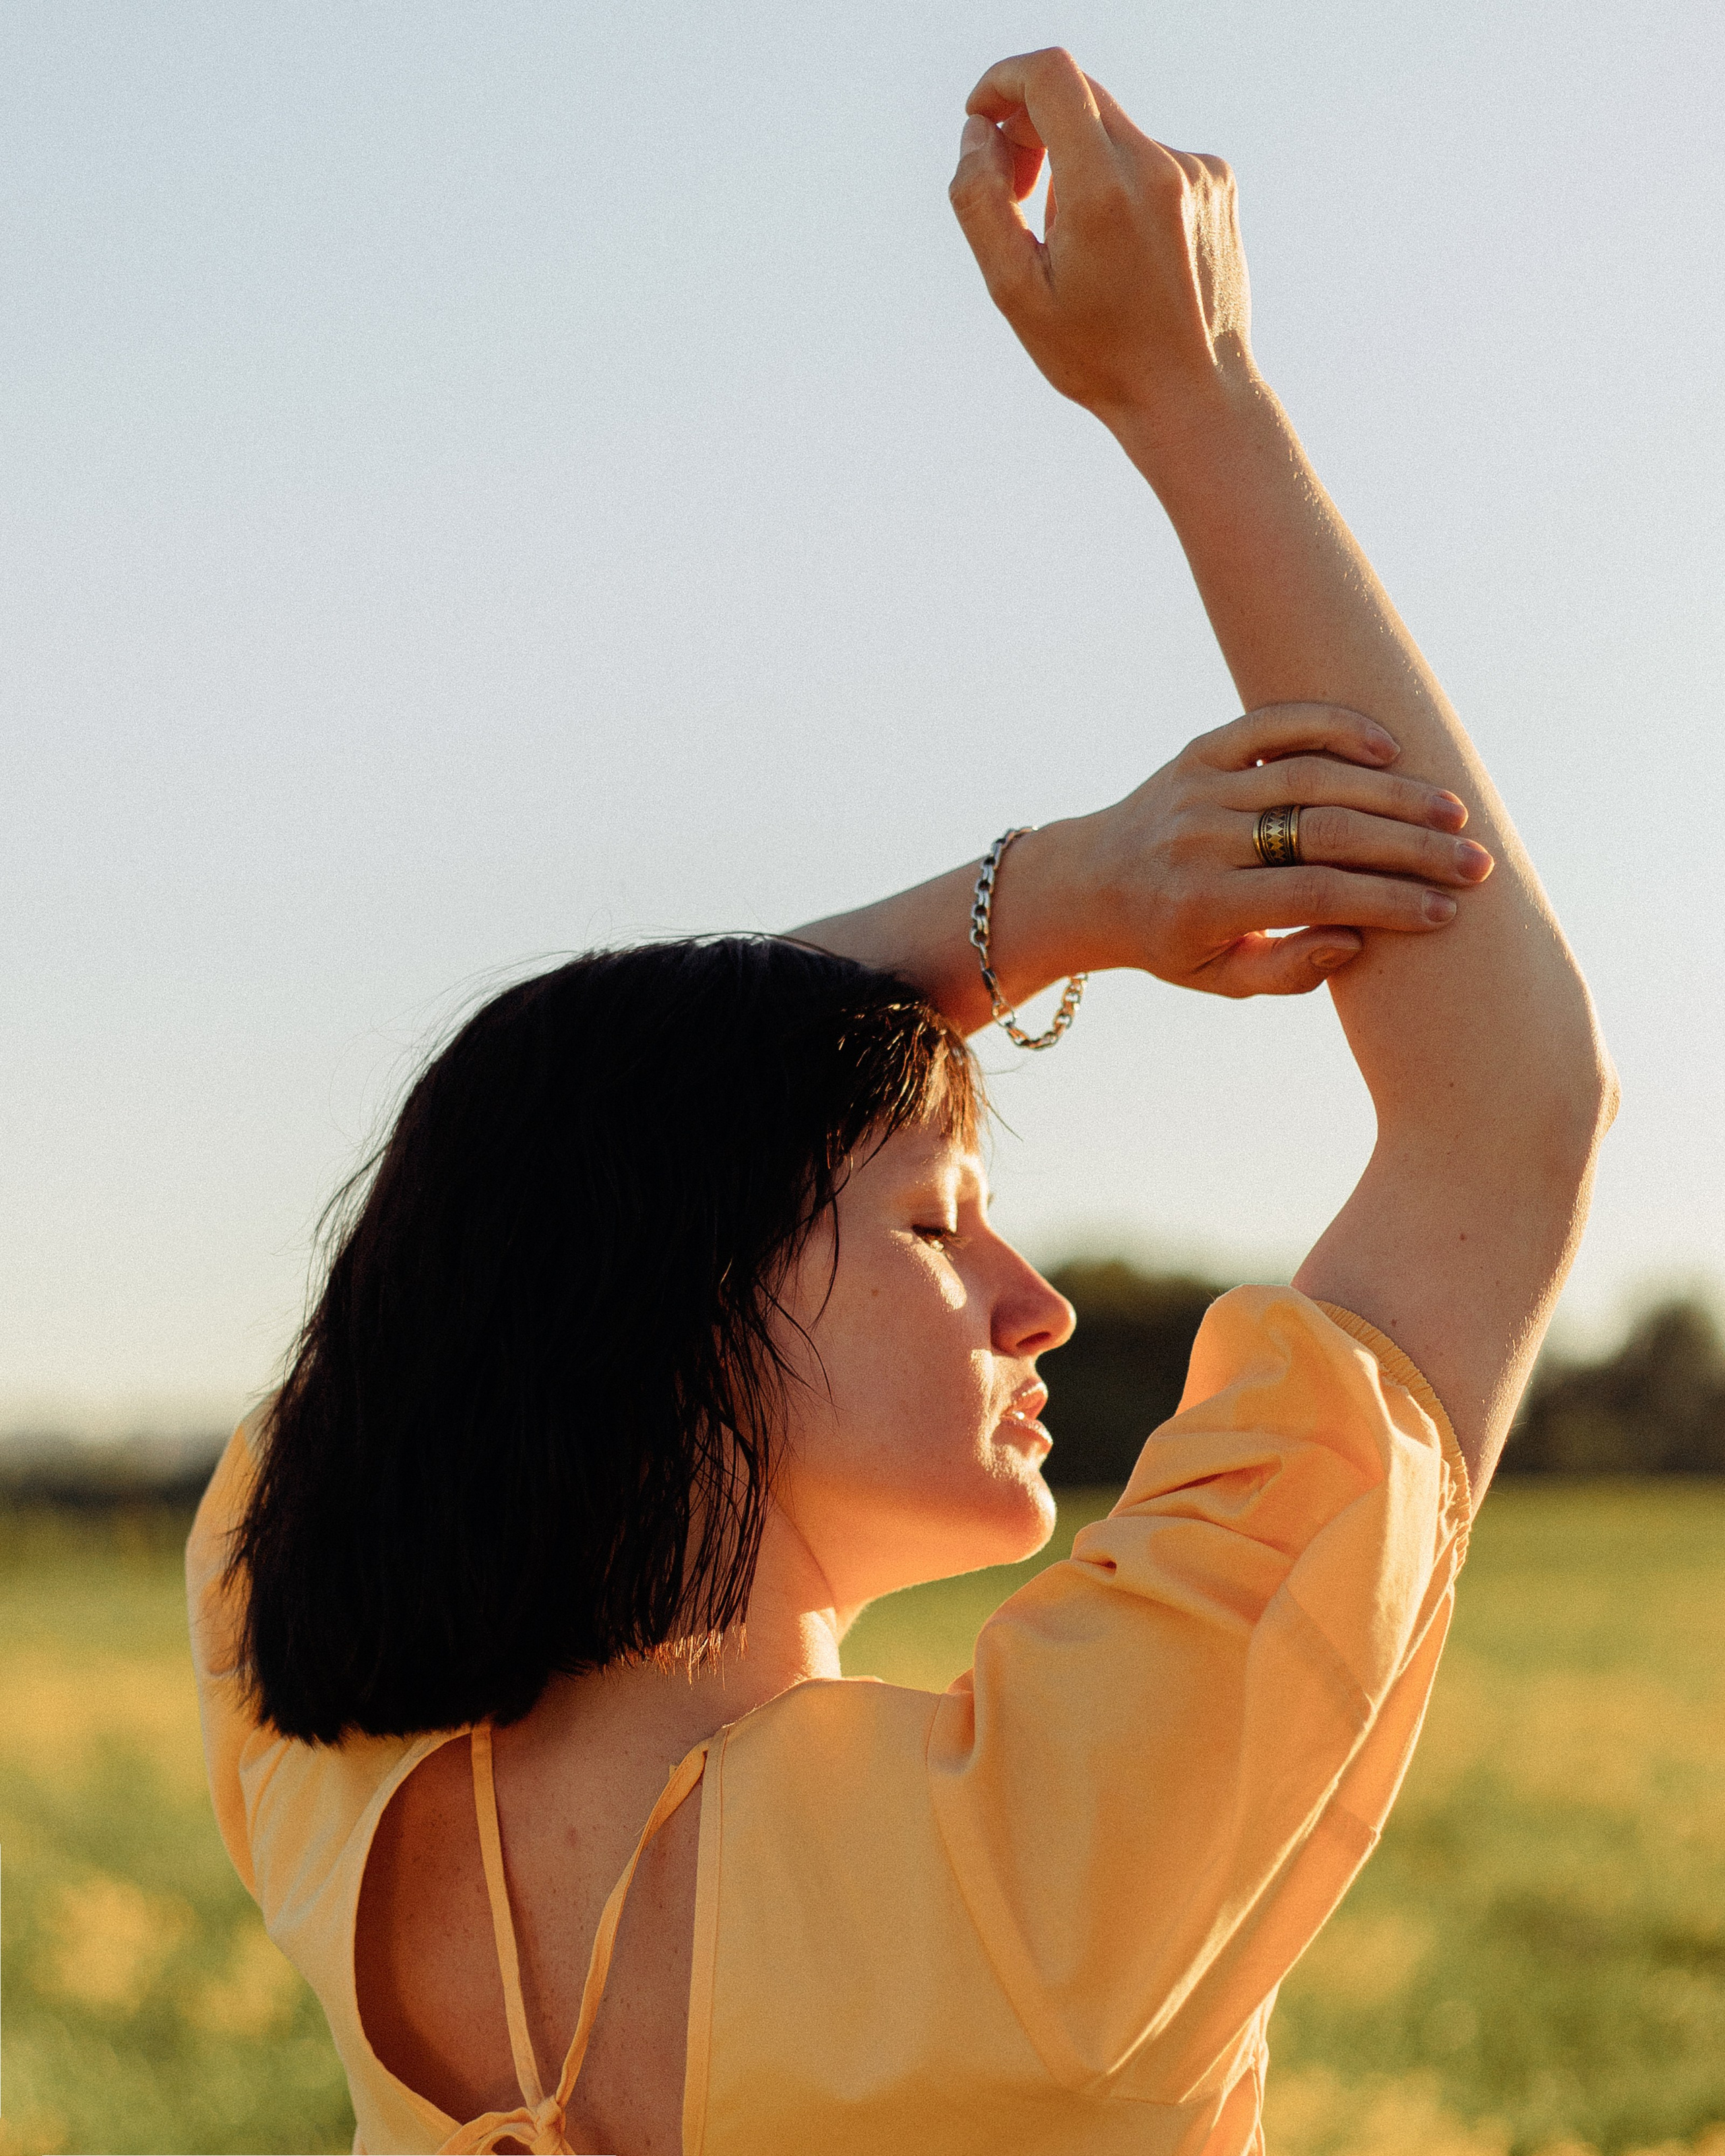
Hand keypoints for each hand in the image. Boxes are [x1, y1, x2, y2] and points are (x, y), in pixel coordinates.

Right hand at [949, 48, 1252, 435]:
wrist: (1192, 394)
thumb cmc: (1097, 356)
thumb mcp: (1015, 293)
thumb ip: (980, 202)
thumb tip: (976, 134)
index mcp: (1102, 188)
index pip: (1050, 75)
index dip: (1002, 81)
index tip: (982, 118)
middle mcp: (1156, 165)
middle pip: (1078, 94)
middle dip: (1032, 127)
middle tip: (1019, 191)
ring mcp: (1195, 169)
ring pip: (1113, 130)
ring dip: (1080, 166)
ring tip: (1082, 246)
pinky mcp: (1218, 180)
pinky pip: (1152, 156)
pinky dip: (1123, 183)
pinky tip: (1127, 249)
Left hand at [1073, 703, 1493, 997]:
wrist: (1091, 882)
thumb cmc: (1172, 939)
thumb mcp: (1218, 977)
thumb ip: (1285, 971)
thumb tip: (1356, 940)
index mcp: (1203, 903)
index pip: (1314, 895)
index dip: (1386, 902)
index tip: (1446, 911)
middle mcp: (1201, 838)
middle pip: (1324, 832)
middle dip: (1409, 848)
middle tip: (1474, 862)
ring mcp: (1201, 786)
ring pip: (1312, 776)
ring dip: (1392, 791)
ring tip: (1451, 812)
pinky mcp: (1203, 749)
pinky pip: (1276, 724)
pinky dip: (1335, 727)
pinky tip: (1390, 748)